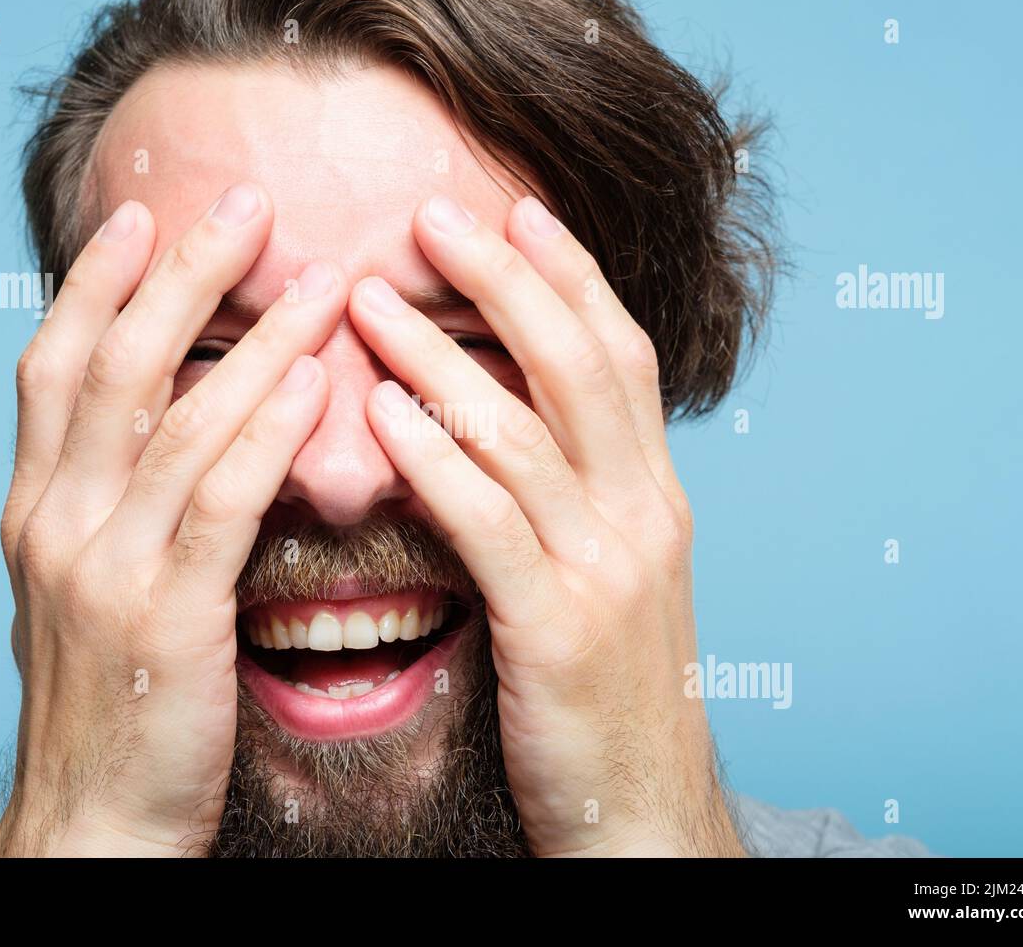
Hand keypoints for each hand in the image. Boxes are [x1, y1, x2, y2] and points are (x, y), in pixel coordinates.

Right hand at [0, 185, 346, 855]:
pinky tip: (309, 383)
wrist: (93, 826)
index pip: (56, 368)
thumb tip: (164, 439)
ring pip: (178, 422)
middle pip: (115, 367)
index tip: (143, 215)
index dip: (98, 285)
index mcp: (38, 512)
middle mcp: (58, 523)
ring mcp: (104, 568)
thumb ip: (117, 510)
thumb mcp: (92, 591)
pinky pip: (219, 504)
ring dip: (252, 338)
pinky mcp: (165, 618)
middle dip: (179, 276)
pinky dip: (263, 433)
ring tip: (318, 277)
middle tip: (244, 202)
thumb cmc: (113, 706)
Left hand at [348, 194, 743, 856]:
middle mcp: (645, 516)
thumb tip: (505, 428)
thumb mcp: (609, 579)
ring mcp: (607, 570)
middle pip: (579, 366)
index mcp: (655, 498)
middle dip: (509, 280)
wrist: (639, 813)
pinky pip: (488, 523)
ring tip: (368, 298)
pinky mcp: (559, 628)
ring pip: (522, 433)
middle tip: (434, 216)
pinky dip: (434, 458)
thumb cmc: (606, 694)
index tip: (518, 210)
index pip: (620, 357)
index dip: (572, 276)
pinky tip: (380, 413)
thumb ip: (573, 500)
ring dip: (441, 356)